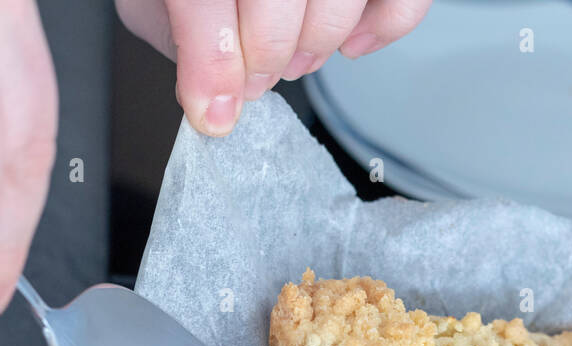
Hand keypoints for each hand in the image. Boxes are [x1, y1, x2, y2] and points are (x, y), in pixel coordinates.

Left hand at [115, 0, 430, 135]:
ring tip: (292, 62)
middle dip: (265, 58)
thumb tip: (214, 103)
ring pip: (339, 0)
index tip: (214, 109)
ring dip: (316, 46)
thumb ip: (185, 37)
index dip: (213, 62)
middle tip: (252, 82)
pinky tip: (351, 44)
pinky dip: (386, 25)